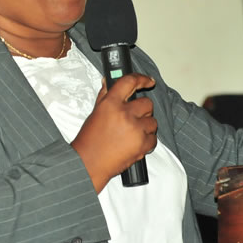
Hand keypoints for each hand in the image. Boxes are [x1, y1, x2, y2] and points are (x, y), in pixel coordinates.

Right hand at [71, 73, 157, 192]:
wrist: (88, 163)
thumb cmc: (89, 140)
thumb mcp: (95, 112)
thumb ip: (105, 95)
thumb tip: (109, 80)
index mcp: (111, 104)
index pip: (130, 82)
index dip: (142, 79)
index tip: (148, 81)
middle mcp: (124, 114)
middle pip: (147, 103)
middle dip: (142, 110)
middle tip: (133, 117)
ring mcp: (135, 130)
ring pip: (153, 121)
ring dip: (145, 126)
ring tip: (132, 132)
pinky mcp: (142, 145)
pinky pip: (154, 138)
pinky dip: (147, 140)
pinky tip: (135, 142)